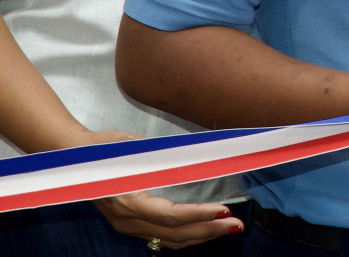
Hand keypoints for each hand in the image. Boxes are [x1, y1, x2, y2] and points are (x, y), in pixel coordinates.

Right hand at [74, 130, 244, 248]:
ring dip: (201, 235)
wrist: (72, 161)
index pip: (170, 215)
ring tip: (228, 228)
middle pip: (173, 233)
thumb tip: (196, 155)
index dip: (198, 215)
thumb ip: (160, 157)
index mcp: (127, 201)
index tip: (223, 210)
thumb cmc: (104, 149)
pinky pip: (161, 237)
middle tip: (237, 224)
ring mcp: (126, 225)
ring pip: (169, 240)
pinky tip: (205, 230)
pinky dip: (186, 235)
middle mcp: (126, 219)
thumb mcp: (133, 148)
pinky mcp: (129, 225)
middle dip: (209, 230)